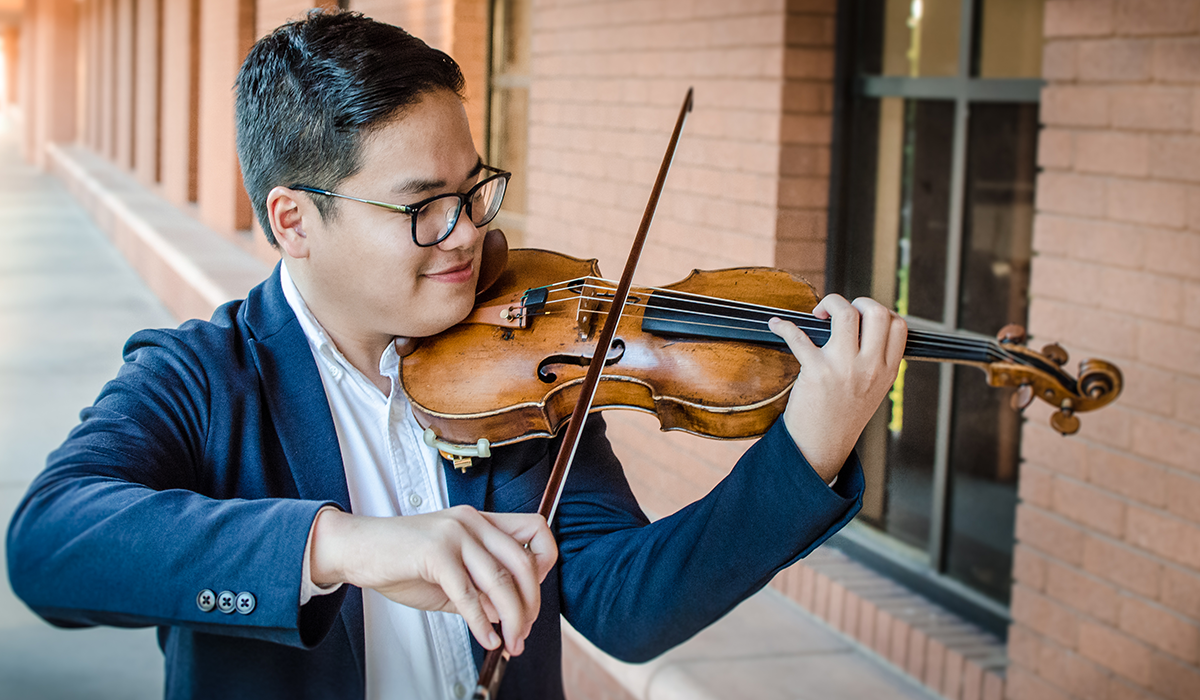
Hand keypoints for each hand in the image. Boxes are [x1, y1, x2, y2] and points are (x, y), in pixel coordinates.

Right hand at [309, 506, 556, 655]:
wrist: (356, 549)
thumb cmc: (401, 560)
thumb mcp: (450, 573)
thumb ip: (481, 590)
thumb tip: (509, 614)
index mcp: (480, 520)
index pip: (535, 530)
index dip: (545, 563)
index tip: (533, 595)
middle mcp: (472, 521)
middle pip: (523, 562)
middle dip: (530, 603)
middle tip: (524, 632)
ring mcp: (454, 534)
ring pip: (500, 581)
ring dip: (512, 619)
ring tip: (510, 642)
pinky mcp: (435, 553)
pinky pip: (469, 595)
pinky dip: (481, 623)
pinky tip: (485, 638)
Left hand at [768, 294, 906, 481]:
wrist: (821, 446)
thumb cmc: (843, 416)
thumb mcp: (874, 390)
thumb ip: (876, 361)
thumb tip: (863, 325)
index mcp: (887, 371)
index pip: (897, 324)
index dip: (880, 311)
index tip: (862, 316)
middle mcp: (870, 367)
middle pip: (874, 311)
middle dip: (855, 301)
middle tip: (838, 312)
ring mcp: (844, 368)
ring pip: (845, 314)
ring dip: (829, 303)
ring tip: (817, 314)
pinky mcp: (816, 372)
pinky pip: (799, 335)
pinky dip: (783, 325)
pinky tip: (776, 325)